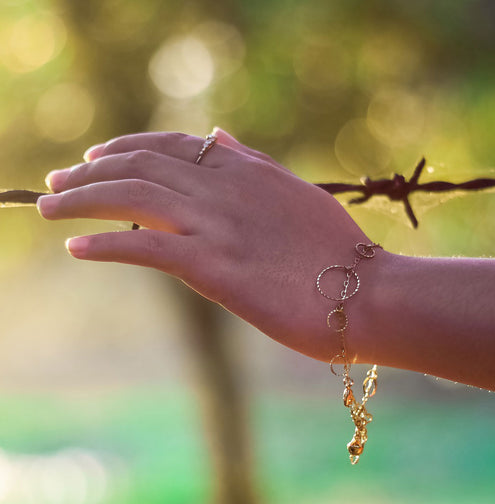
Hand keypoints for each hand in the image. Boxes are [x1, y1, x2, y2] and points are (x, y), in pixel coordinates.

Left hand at [37, 130, 378, 362]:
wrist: (368, 295)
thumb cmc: (340, 255)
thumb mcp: (298, 195)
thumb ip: (255, 165)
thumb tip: (221, 137)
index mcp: (248, 170)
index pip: (172, 144)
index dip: (126, 146)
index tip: (97, 157)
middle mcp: (227, 188)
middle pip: (140, 165)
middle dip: (89, 171)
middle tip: (55, 182)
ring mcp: (218, 226)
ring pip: (131, 197)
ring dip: (79, 200)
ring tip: (46, 208)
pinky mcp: (214, 267)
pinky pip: (143, 248)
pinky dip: (103, 245)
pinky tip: (76, 248)